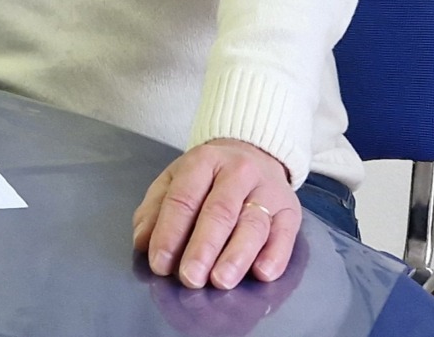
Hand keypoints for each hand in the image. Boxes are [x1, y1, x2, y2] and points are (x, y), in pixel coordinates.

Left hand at [132, 138, 300, 288]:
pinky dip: (275, 255)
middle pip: (219, 211)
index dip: (170, 232)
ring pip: (253, 224)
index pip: (184, 198)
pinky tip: (262, 273)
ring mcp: (268, 190)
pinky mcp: (290, 209)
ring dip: (237, 255)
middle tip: (190, 278)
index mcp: (203, 161)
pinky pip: (286, 233)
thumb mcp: (175, 181)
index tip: (160, 263)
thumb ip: (154, 210)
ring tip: (222, 280)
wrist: (254, 153)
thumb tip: (142, 243)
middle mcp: (238, 172)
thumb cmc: (207, 177)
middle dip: (203, 247)